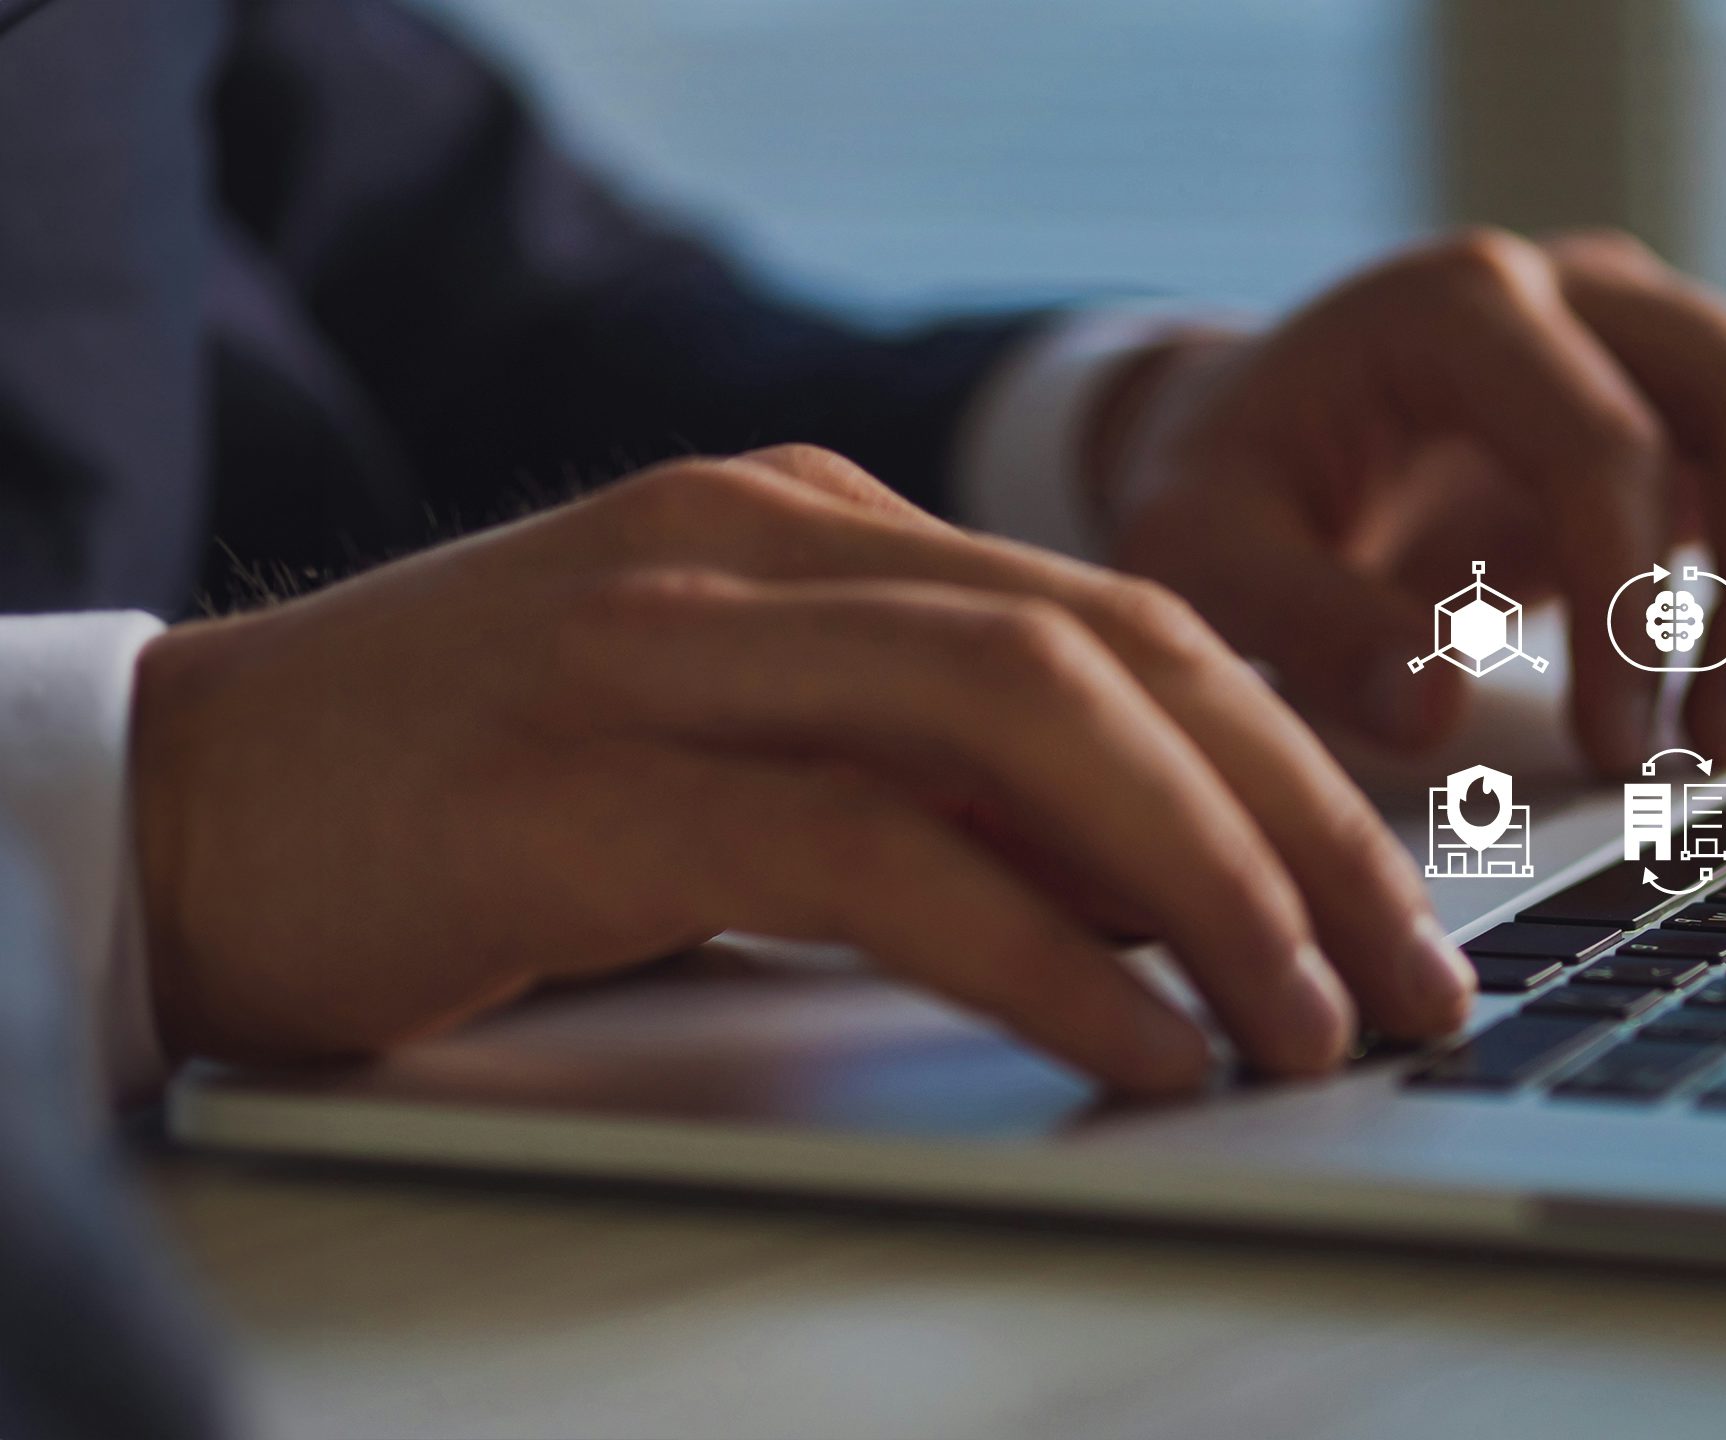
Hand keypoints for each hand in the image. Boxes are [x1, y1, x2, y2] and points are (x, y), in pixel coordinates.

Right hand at [128, 447, 1471, 1091]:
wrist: (175, 802)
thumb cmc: (471, 802)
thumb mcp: (740, 759)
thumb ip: (925, 789)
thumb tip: (1161, 896)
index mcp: (817, 526)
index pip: (1119, 621)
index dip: (1287, 764)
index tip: (1393, 904)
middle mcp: (764, 548)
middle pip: (1113, 653)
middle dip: (1295, 821)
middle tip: (1405, 976)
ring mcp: (672, 644)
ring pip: (1024, 720)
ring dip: (1207, 881)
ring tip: (1314, 1024)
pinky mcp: (590, 778)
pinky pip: (877, 851)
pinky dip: (1038, 953)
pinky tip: (1139, 1045)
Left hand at [1102, 229, 1725, 774]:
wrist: (1260, 435)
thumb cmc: (1232, 489)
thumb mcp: (1203, 554)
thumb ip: (1305, 627)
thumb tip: (1436, 715)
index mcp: (1459, 304)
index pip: (1604, 444)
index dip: (1630, 612)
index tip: (1614, 751)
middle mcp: (1586, 291)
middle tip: (1721, 748)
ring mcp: (1664, 331)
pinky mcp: (1708, 396)